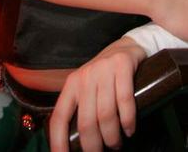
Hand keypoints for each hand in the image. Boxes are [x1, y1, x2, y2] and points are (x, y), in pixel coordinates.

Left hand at [49, 37, 145, 151]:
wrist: (128, 46)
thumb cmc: (106, 74)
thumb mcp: (87, 86)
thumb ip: (81, 107)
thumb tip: (75, 142)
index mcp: (72, 84)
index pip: (59, 117)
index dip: (58, 142)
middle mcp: (86, 76)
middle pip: (86, 121)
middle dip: (93, 146)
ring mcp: (104, 69)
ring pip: (105, 114)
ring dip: (112, 137)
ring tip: (116, 145)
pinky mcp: (123, 65)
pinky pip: (124, 99)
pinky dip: (128, 120)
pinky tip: (129, 129)